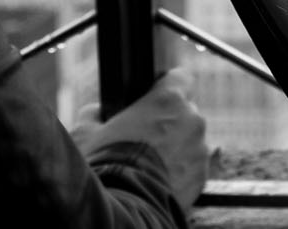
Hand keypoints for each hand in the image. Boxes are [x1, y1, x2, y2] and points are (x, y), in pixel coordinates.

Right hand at [72, 68, 209, 213]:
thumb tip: (96, 111)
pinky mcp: (203, 175)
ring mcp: (200, 147)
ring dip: (176, 147)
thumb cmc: (102, 167)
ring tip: (149, 165)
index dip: (165, 87)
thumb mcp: (84, 134)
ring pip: (190, 140)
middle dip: (168, 122)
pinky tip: (158, 180)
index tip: (154, 99)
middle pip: (184, 112)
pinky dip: (180, 170)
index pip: (179, 77)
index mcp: (167, 99)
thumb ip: (94, 114)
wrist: (121, 210)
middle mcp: (192, 118)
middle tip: (142, 140)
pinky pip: (193, 166)